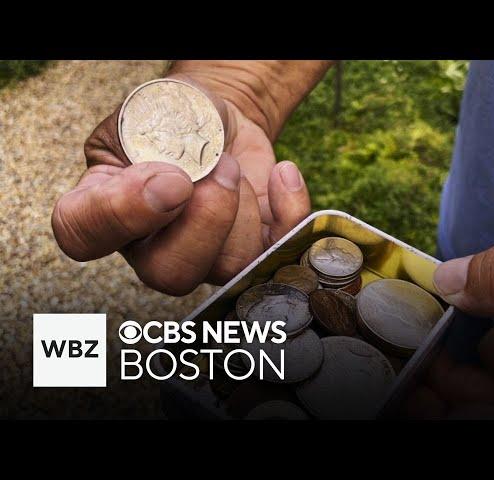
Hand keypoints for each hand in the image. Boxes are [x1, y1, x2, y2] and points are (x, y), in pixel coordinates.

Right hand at [52, 73, 309, 294]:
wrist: (218, 122)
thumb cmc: (176, 117)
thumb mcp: (154, 109)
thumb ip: (154, 140)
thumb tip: (178, 186)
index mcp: (103, 204)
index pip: (84, 234)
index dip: (124, 214)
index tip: (170, 177)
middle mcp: (148, 243)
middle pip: (170, 273)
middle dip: (207, 221)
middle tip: (219, 168)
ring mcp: (202, 255)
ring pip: (227, 266)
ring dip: (243, 206)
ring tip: (232, 164)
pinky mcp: (251, 251)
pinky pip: (277, 253)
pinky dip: (290, 210)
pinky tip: (281, 175)